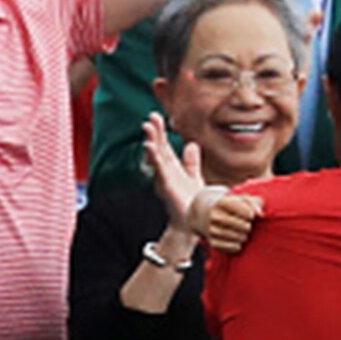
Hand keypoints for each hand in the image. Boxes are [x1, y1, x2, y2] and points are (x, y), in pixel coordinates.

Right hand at [143, 112, 205, 230]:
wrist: (192, 222)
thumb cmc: (190, 202)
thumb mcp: (193, 177)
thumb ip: (191, 162)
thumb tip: (191, 144)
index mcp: (172, 168)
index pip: (165, 146)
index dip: (161, 132)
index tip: (157, 117)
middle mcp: (166, 172)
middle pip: (159, 148)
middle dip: (155, 133)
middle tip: (151, 117)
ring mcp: (165, 178)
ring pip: (157, 157)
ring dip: (152, 141)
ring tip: (147, 127)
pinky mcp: (167, 186)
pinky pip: (160, 169)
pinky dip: (155, 158)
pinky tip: (150, 146)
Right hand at [199, 193, 264, 253]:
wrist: (209, 213)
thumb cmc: (233, 206)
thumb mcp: (244, 199)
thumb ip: (255, 204)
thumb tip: (260, 215)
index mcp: (222, 202)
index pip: (239, 209)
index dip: (249, 214)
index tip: (251, 216)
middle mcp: (214, 215)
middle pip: (234, 223)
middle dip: (245, 226)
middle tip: (248, 227)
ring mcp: (211, 228)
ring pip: (229, 235)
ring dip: (241, 237)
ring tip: (244, 235)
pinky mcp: (211, 241)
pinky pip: (223, 246)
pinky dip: (234, 247)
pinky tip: (239, 244)